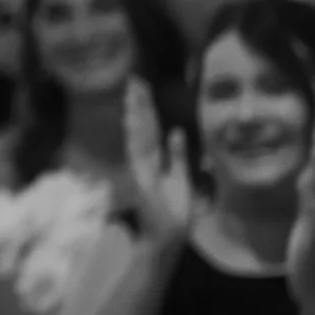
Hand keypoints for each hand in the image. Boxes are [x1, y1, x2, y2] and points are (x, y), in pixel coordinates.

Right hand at [123, 77, 193, 242]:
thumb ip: (178, 155)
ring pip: (138, 134)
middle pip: (141, 126)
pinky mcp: (141, 177)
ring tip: (133, 91)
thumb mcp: (181, 178)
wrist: (167, 236)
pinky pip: (138, 150)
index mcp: (153, 160)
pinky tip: (133, 118)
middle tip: (135, 79)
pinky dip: (135, 134)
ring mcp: (140, 168)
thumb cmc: (174, 211)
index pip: (150, 128)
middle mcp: (143, 160)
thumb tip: (176, 131)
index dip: (147, 108)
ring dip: (135, 112)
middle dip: (138, 103)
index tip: (142, 88)